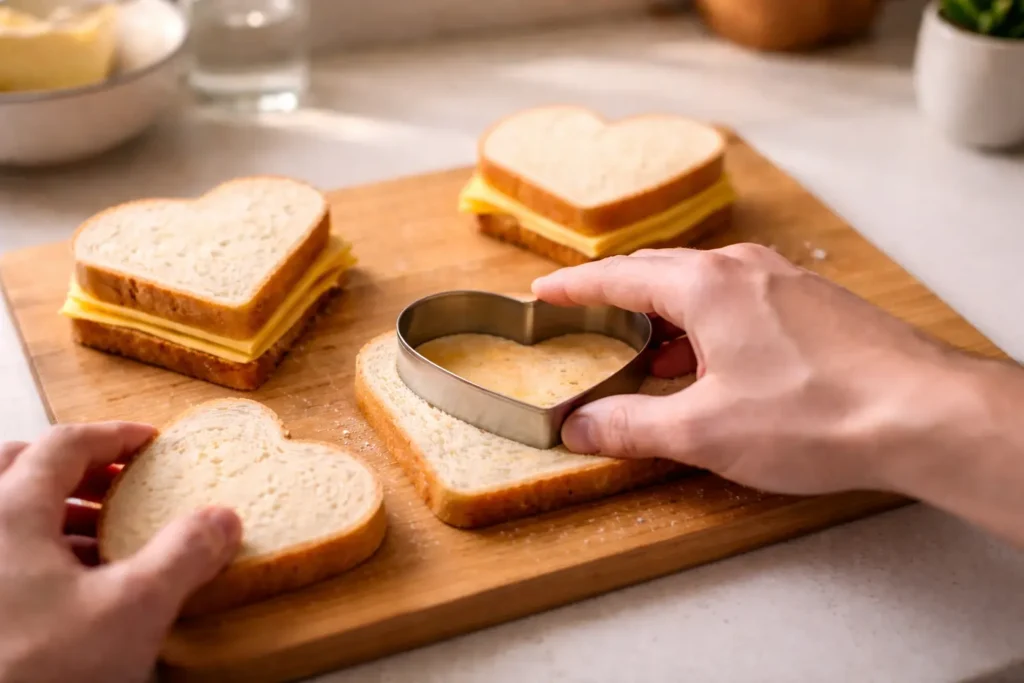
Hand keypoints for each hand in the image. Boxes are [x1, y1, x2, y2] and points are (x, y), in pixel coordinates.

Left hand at [0, 423, 241, 682]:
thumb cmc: (40, 670)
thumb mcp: (133, 609)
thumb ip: (183, 555)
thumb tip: (222, 520)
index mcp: (9, 511)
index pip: (64, 444)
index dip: (115, 436)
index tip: (151, 442)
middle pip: (18, 466)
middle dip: (75, 468)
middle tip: (121, 481)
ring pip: (6, 512)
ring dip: (57, 512)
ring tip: (106, 536)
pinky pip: (1, 552)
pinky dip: (36, 549)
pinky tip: (73, 584)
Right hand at [532, 244, 989, 496]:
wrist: (924, 414)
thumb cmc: (816, 416)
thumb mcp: (703, 432)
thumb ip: (631, 427)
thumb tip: (580, 428)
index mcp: (707, 287)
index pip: (620, 277)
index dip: (575, 287)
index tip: (544, 291)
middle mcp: (745, 270)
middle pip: (661, 271)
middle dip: (619, 296)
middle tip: (589, 318)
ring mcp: (786, 282)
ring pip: (707, 285)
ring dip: (669, 314)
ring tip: (651, 355)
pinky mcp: (817, 304)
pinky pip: (744, 299)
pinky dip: (711, 323)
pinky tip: (716, 363)